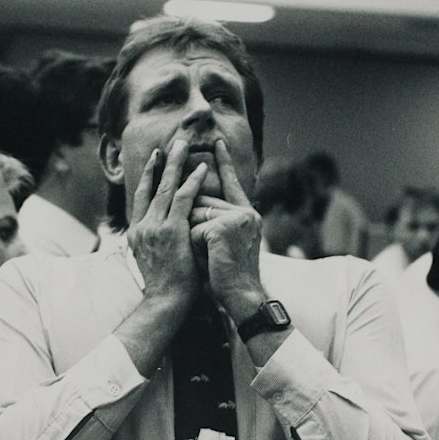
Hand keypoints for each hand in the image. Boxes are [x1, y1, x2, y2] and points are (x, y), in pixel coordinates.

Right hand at [128, 140, 206, 307]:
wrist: (165, 303)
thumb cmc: (166, 287)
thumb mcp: (153, 260)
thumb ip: (156, 242)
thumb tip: (165, 234)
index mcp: (136, 233)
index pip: (142, 197)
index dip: (149, 176)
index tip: (155, 158)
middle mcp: (142, 226)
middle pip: (151, 186)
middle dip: (162, 162)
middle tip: (172, 142)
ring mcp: (155, 227)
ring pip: (166, 187)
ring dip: (176, 163)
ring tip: (185, 144)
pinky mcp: (171, 231)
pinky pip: (183, 199)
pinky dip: (193, 181)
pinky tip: (203, 168)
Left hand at [189, 139, 264, 321]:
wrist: (241, 298)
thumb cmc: (227, 277)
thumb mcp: (222, 243)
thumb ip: (213, 221)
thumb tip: (191, 201)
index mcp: (247, 214)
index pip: (232, 182)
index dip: (224, 162)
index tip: (217, 141)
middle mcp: (246, 213)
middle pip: (203, 202)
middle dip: (194, 224)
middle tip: (208, 250)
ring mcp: (237, 219)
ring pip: (196, 214)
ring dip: (192, 236)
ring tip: (209, 258)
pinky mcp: (224, 228)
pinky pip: (194, 228)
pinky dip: (194, 245)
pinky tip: (208, 260)